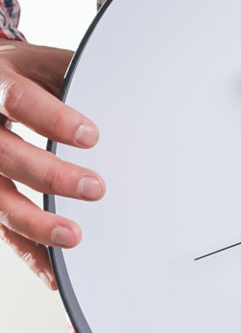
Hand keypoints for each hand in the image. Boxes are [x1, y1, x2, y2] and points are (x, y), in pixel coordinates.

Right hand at [0, 40, 104, 289]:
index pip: (17, 99)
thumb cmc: (19, 74)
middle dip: (49, 174)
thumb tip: (135, 85)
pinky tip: (51, 270)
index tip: (91, 136)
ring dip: (34, 222)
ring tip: (73, 237)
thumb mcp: (42, 63)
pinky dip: (27, 250)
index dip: (52, 119)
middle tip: (95, 188)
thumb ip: (76, 75)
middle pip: (3, 155)